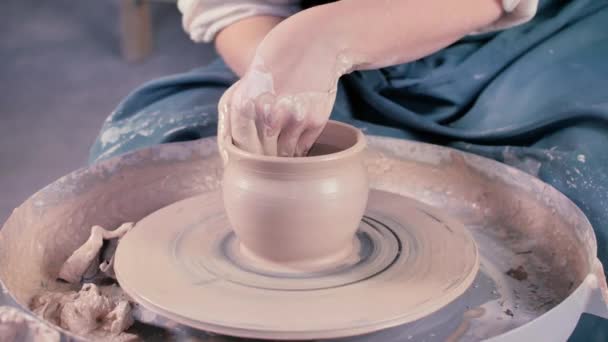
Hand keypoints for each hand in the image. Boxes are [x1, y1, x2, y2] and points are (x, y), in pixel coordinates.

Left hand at [218, 12, 346, 157]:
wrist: (314, 43)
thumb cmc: (273, 67)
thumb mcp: (245, 85)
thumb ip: (234, 117)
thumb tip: (230, 155)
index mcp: (244, 105)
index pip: (240, 148)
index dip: (244, 158)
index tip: (247, 161)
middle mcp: (268, 114)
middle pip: (261, 156)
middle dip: (262, 160)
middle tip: (264, 159)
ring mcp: (294, 119)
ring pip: (284, 156)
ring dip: (281, 157)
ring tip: (280, 146)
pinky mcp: (315, 121)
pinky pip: (302, 149)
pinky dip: (298, 148)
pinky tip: (296, 134)